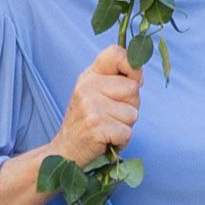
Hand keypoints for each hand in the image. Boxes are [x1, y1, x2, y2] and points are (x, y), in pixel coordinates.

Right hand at [51, 46, 140, 166]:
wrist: (65, 151)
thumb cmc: (88, 122)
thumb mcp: (96, 94)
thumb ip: (116, 81)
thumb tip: (139, 77)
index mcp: (89, 75)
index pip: (116, 53)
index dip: (132, 66)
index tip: (133, 82)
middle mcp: (88, 86)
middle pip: (133, 89)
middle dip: (130, 106)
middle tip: (111, 116)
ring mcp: (91, 106)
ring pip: (133, 113)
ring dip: (125, 126)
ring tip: (107, 128)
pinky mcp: (96, 126)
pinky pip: (127, 132)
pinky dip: (122, 140)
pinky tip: (106, 140)